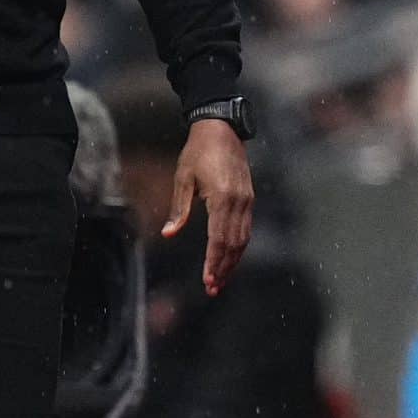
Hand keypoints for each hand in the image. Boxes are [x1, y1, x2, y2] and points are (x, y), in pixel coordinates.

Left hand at [165, 118, 253, 295]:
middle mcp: (239, 202)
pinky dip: (238, 247)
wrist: (222, 129)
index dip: (213, 262)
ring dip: (232, 262)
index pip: (218, 239)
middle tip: (212, 288)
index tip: (207, 281)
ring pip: (243, 239)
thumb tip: (168, 234)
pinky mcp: (249, 199)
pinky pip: (246, 229)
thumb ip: (178, 209)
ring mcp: (247, 201)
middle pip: (233, 244)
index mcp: (222, 197)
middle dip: (223, 268)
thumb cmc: (197, 152)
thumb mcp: (183, 178)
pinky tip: (229, 258)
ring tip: (220, 280)